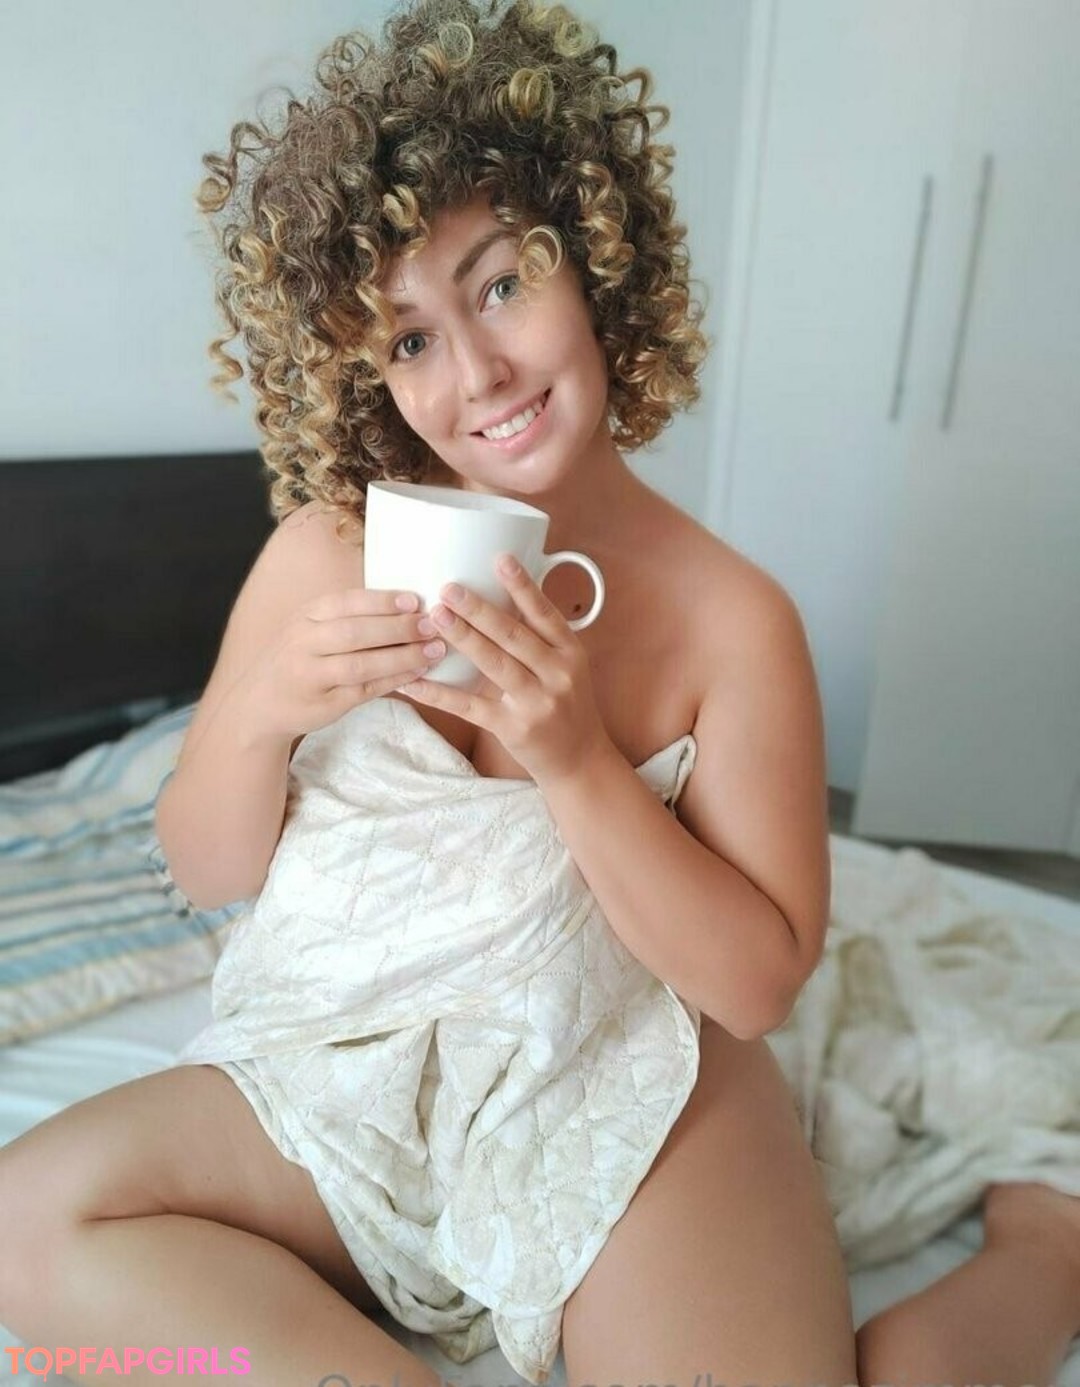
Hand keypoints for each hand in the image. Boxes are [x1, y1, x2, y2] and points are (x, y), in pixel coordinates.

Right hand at [235, 587, 447, 740]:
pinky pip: (365, 690)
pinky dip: (394, 680)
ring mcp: (312, 676)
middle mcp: (304, 644)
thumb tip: (404, 604)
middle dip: (398, 627)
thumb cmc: (296, 659)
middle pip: (356, 632)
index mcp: (305, 617)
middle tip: (432, 625)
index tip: (414, 600)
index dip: (382, 601)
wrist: (258, 704)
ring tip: (433, 651)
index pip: (346, 602)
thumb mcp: (309, 628)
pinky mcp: (324, 704)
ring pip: (362, 664)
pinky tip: (417, 673)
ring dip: (402, 656)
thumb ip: (345, 617)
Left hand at [399, 555, 613, 784]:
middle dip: (479, 610)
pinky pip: (470, 707)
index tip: (500, 559)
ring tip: (436, 616)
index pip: (545, 613)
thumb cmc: (567, 704)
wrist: (580, 760)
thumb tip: (502, 592)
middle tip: (449, 588)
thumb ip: (540, 635)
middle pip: (514, 636)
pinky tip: (413, 681)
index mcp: (571, 652)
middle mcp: (558, 675)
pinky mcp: (512, 728)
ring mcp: (536, 703)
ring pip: (494, 664)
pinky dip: (439, 693)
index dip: (522, 586)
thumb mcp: (568, 666)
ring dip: (463, 638)